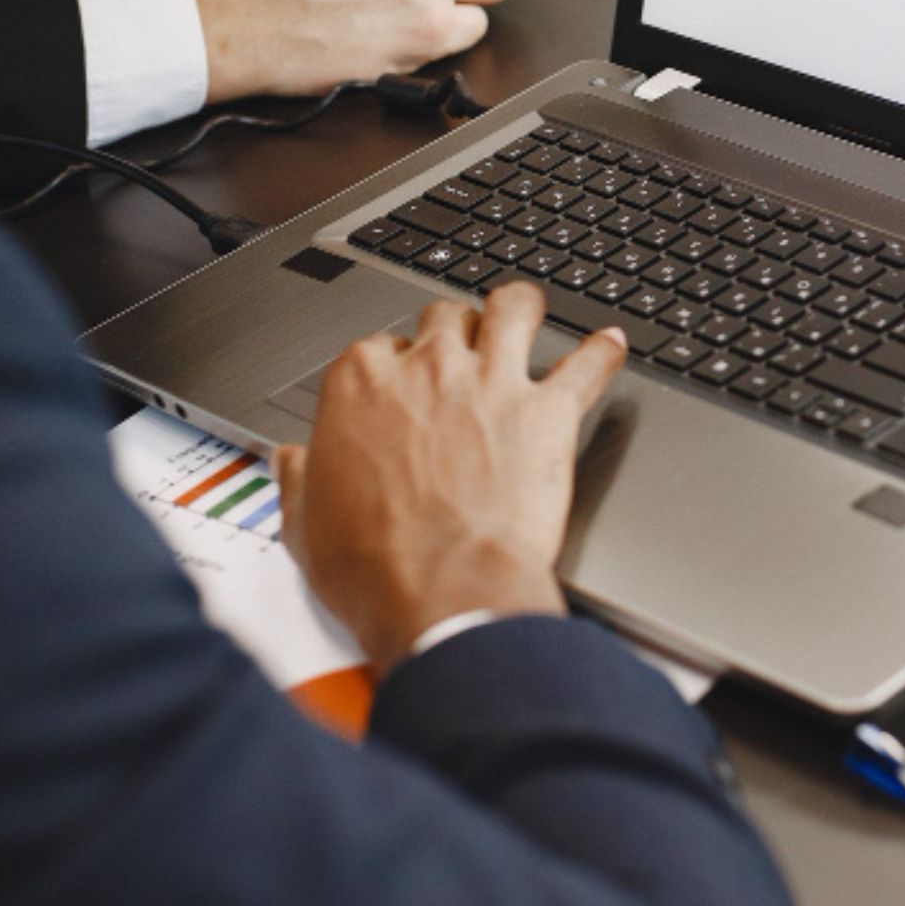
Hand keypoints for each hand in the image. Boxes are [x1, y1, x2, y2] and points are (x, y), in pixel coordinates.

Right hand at [274, 286, 627, 676]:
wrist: (444, 597)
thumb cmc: (377, 569)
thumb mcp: (305, 526)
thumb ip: (301, 479)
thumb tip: (293, 461)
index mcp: (362, 385)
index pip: (380, 347)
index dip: (396, 367)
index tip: (403, 387)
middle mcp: (428, 370)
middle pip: (445, 318)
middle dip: (455, 332)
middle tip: (464, 355)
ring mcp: (491, 384)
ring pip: (513, 308)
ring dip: (521, 309)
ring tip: (529, 314)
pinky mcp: (547, 412)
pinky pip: (586, 362)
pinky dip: (603, 351)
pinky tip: (611, 345)